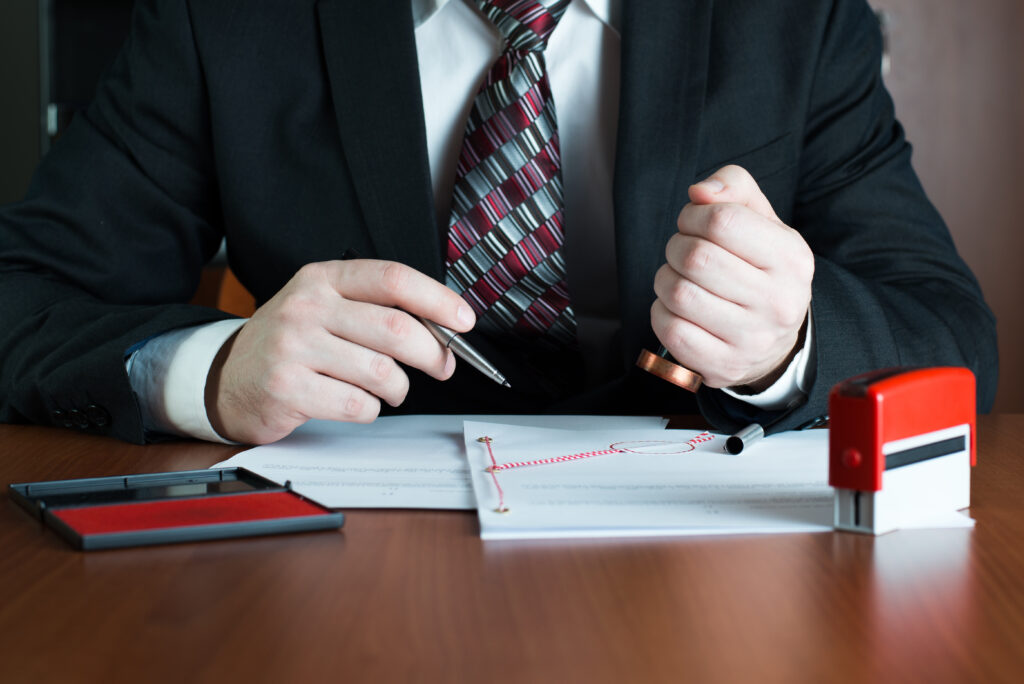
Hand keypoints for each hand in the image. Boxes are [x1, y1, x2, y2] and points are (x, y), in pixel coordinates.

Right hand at [205, 259, 474, 443]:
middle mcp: (306, 307)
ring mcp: (293, 347)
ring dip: (399, 388)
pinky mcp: (287, 388)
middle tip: (442, 367)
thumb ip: (377, 311)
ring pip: (381, 371)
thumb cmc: (291, 343)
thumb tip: (445, 332)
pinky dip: (370, 410)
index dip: (437, 299)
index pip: (392, 279)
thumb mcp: (325, 308)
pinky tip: (355, 402)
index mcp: (323, 278)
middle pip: (395, 328)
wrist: (227, 378)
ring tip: (389, 389)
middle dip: (433, 354)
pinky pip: (357, 404)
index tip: (465, 320)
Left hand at [652, 165, 813, 390]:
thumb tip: (699, 192)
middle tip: (682, 251)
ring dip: (665, 279)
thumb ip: (734, 188)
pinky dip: (661, 313)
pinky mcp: (723, 366)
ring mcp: (751, 339)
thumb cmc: (760, 269)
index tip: (693, 222)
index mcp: (791, 258)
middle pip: (696, 258)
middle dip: (676, 246)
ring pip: (679, 294)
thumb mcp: (761, 221)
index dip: (694, 214)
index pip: (723, 220)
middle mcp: (778, 302)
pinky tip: (676, 309)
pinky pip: (671, 331)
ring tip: (679, 279)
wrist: (776, 341)